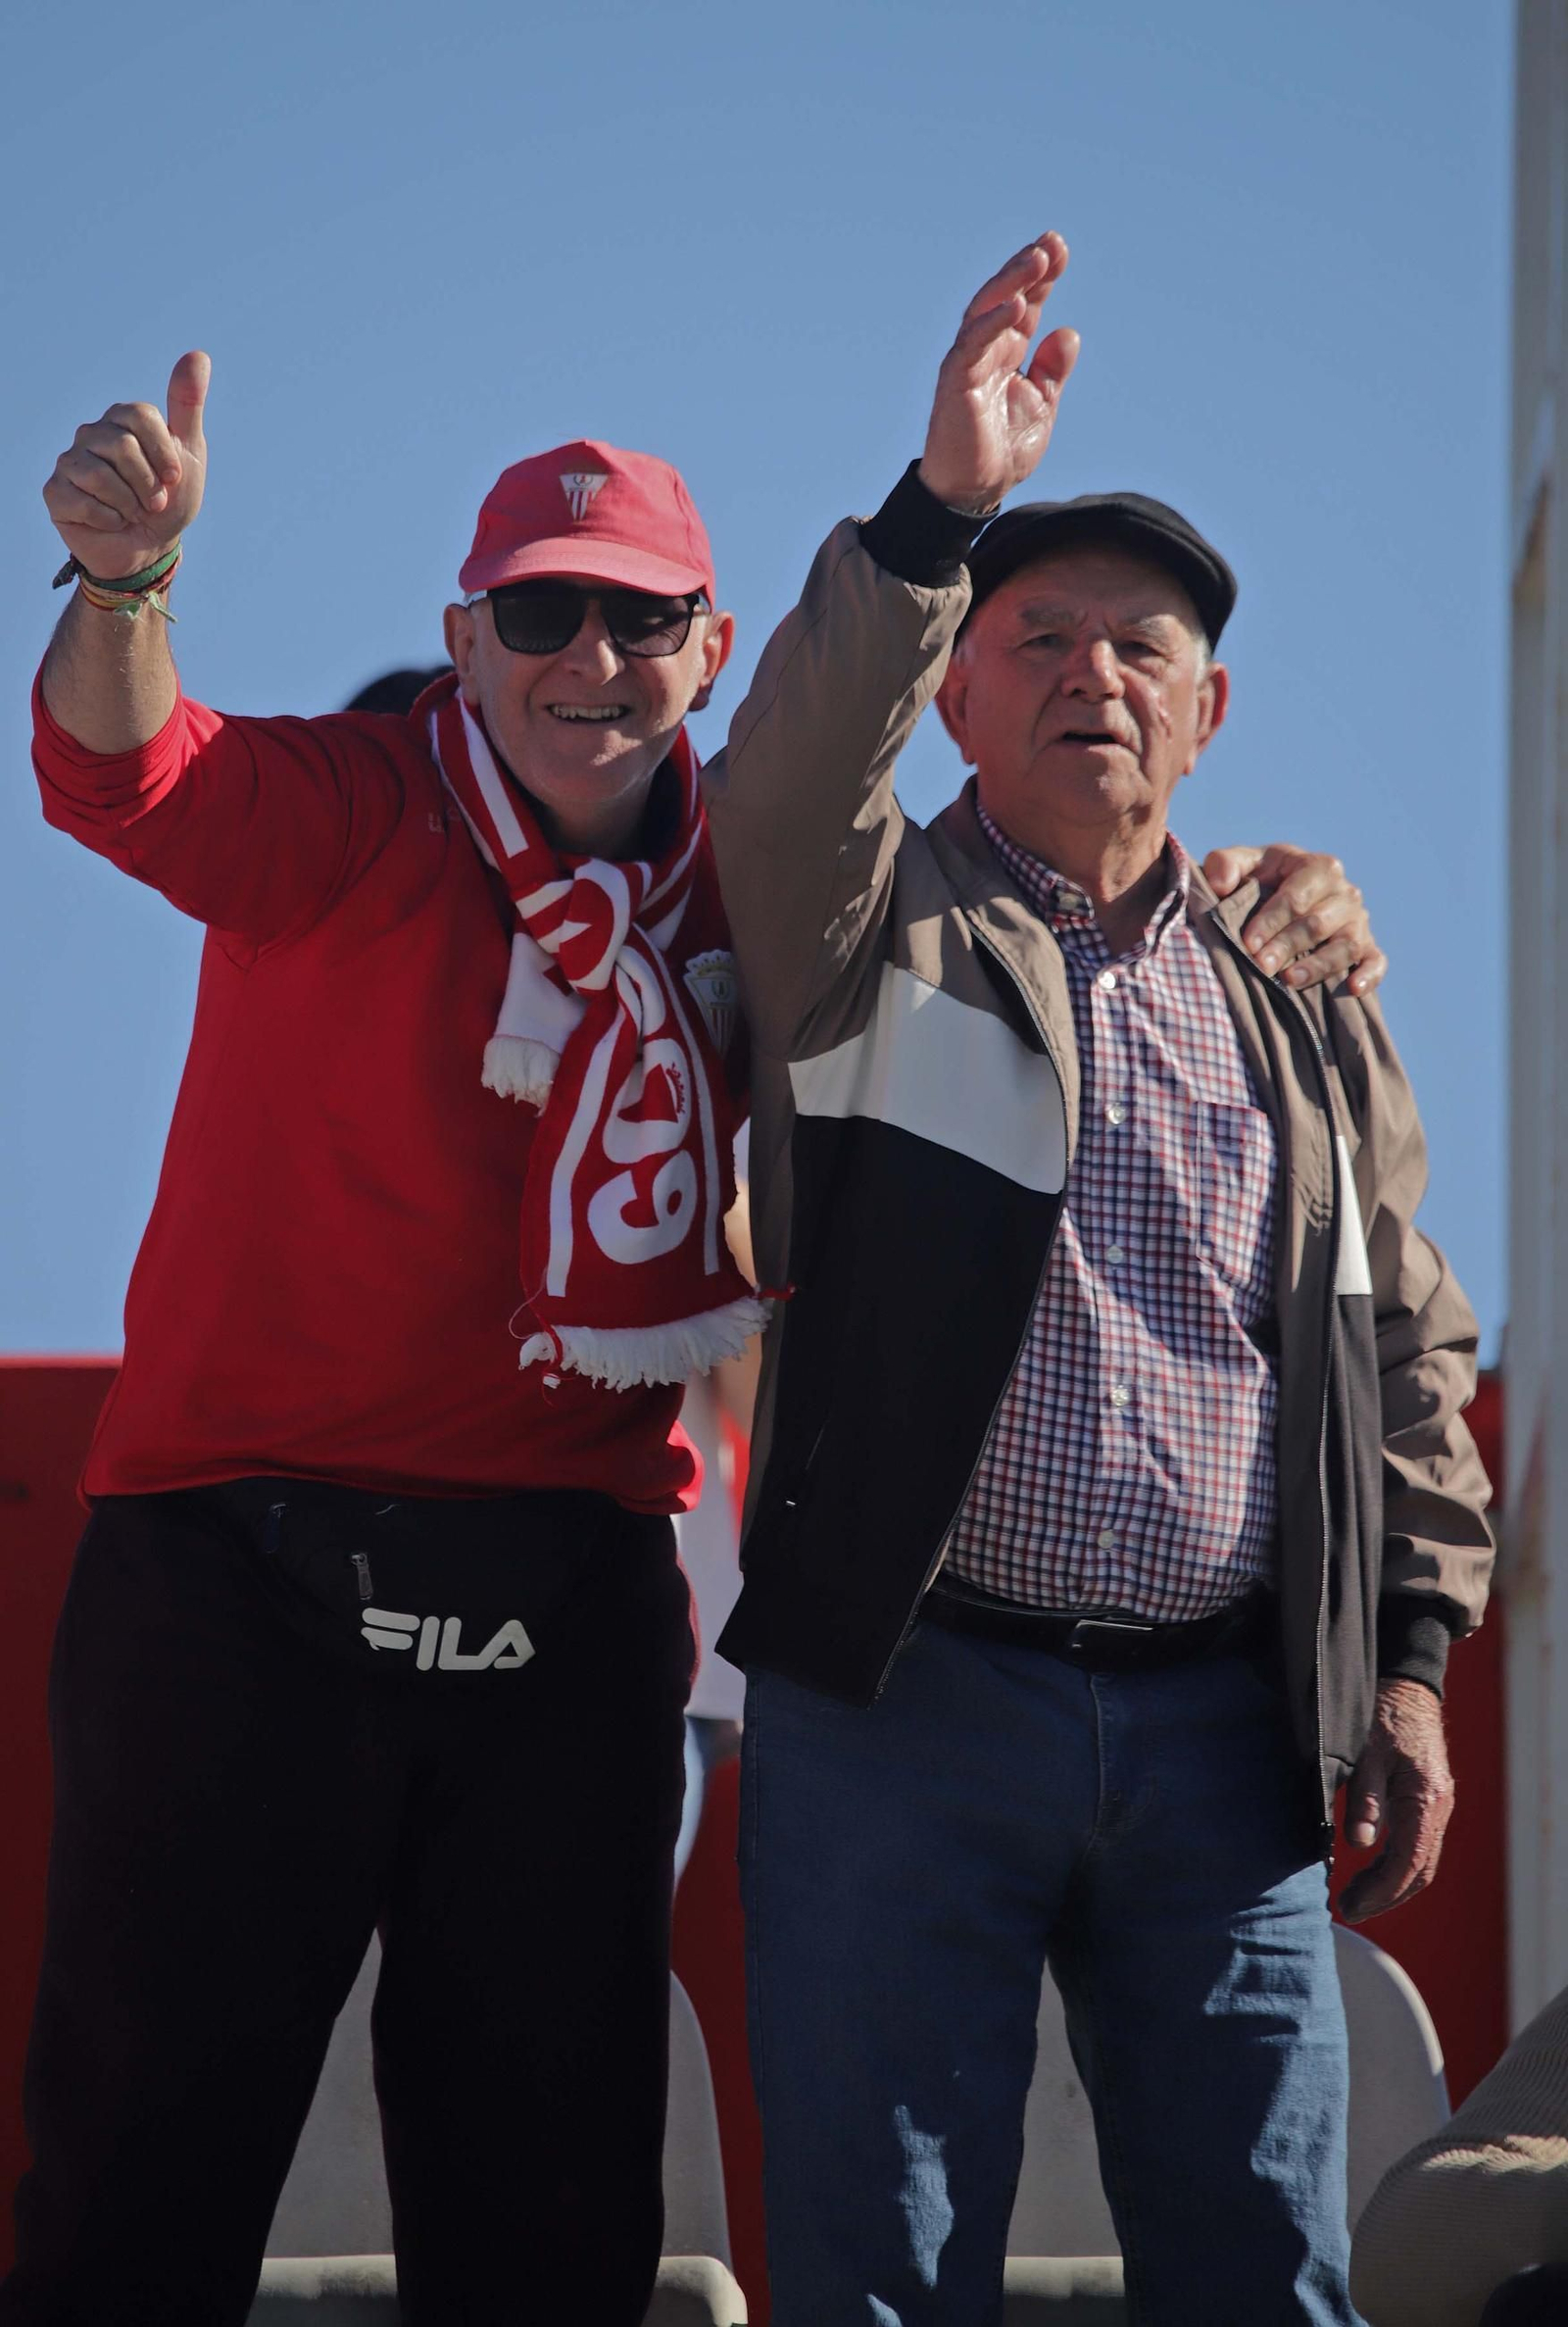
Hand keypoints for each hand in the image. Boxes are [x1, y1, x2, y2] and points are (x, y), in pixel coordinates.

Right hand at [43, 351, 209, 582]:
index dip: (163, 453)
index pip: (139, 416)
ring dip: (129, 504)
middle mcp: (91, 434)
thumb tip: (198, 355)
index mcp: (122, 420)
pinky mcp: (55, 492)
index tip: (174, 479)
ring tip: (133, 513)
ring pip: (100, 474)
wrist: (150, 549)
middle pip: (121, 446)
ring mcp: (70, 461)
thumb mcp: (188, 454)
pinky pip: (82, 501)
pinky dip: (108, 520)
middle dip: (147, 484)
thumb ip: (187, 406)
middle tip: (153, 503)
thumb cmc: (169, 501)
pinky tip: (111, 522)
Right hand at [919, 235, 1079, 513]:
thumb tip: (1068, 332)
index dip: (1042, 277)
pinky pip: (973, 345)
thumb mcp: (1041, 407)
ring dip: (1010, 283)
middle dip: (1026, 268)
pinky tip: (1016, 305)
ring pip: (985, 311)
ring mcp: (968, 364)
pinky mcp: (956, 383)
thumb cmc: (1000, 452)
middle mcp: (985, 351)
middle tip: (1050, 243)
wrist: (973, 492)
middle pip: (1004, 297)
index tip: (1059, 249)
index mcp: (1007, 353)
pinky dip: (993, 323)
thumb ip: (1051, 371)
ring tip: (1036, 260)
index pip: (1025, 304)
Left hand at [1204, 843, 1387, 996]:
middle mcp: (1344, 892)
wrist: (1281, 897)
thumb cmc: (1261, 880)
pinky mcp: (1368, 946)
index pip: (1297, 895)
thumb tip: (1220, 885)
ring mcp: (1358, 921)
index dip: (1272, 919)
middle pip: (1318, 923)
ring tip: (1291, 981)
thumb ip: (1225, 864)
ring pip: (1346, 945)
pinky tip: (1352, 989)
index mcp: (1317, 867)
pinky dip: (1369, 975)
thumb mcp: (1242, 865)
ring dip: (1320, 965)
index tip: (1249, 942)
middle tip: (1262, 966)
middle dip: (1288, 945)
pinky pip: (1376, 961)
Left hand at [1338, 1678, 1454, 1922]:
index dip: (1382, 1890)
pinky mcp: (1427, 1801)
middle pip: (1419, 1870)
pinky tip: (1369, 1869)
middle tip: (1349, 1909)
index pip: (1409, 1861)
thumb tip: (1358, 1843)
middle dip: (1386, 1896)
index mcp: (1426, 1798)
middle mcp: (1438, 1808)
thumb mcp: (1366, 1753)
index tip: (1352, 1906)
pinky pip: (1416, 1844)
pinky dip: (1394, 1864)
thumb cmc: (1383, 1715)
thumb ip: (1364, 1798)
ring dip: (1390, 1884)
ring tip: (1354, 1896)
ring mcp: (1436, 1806)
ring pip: (1420, 1860)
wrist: (1407, 1688)